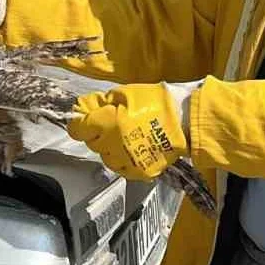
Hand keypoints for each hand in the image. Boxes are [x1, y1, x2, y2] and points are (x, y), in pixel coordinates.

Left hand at [69, 82, 200, 179]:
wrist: (186, 119)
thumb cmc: (156, 102)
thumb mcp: (125, 93)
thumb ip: (100, 102)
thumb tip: (83, 108)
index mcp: (109, 124)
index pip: (78, 129)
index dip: (80, 123)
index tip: (85, 119)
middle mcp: (114, 145)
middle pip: (93, 144)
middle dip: (98, 134)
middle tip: (113, 124)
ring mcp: (127, 160)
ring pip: (106, 158)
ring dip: (110, 148)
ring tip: (124, 137)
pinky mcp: (140, 171)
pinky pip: (122, 168)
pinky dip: (123, 160)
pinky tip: (132, 149)